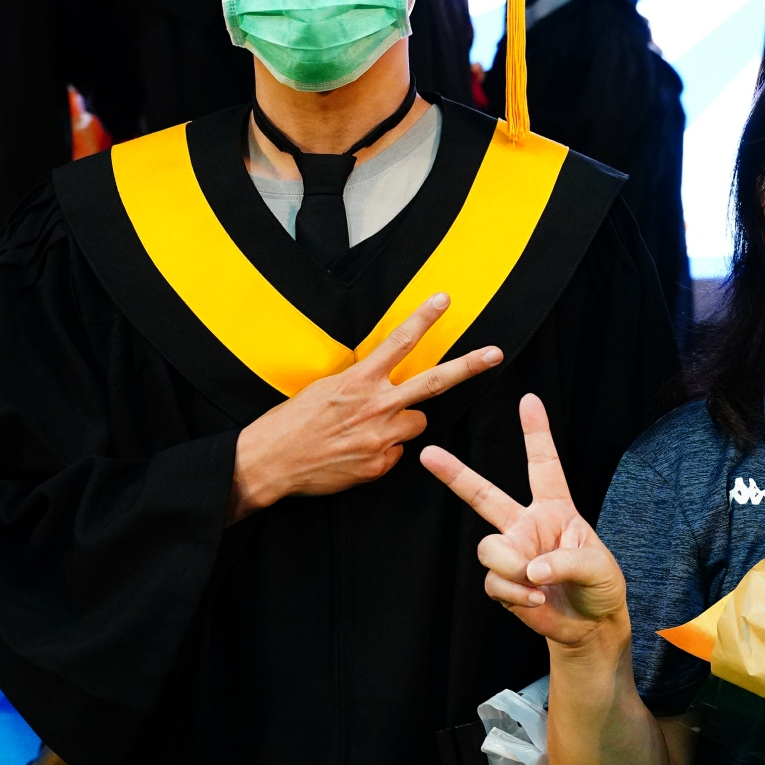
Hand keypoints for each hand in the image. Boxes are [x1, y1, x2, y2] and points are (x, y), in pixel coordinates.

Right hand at [229, 294, 499, 519]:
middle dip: (468, 366)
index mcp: (358, 381)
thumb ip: (360, 385)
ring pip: (416, 422)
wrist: (269, 463)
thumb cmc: (291, 423)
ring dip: (403, 423)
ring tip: (368, 429)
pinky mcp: (380, 464)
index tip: (443, 300)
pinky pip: (397, 452)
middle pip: (434, 382)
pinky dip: (384, 451)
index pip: (399, 342)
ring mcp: (381, 437)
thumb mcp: (323, 389)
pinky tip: (357, 452)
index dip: (423, 318)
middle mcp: (375, 406)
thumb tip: (382, 387)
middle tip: (494, 354)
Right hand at [422, 394, 629, 656]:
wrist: (590, 625)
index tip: (529, 400)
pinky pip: (493, 581)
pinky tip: (534, 600)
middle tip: (427, 453)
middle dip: (455, 475)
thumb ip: (567, 561)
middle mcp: (527, 526)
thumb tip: (532, 568)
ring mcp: (512, 553)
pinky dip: (515, 593)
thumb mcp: (598, 567)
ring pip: (489, 549)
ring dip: (512, 568)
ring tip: (537, 583)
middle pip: (484, 496)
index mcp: (556, 510)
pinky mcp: (503, 582)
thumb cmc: (600, 586)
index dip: (536, 433)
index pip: (544, 466)